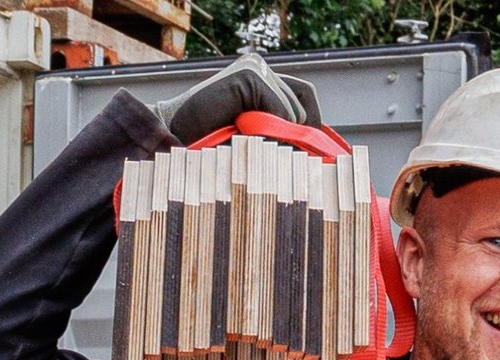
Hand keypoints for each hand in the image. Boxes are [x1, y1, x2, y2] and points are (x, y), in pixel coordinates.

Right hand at [153, 52, 322, 143]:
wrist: (176, 143)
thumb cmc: (217, 147)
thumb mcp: (259, 140)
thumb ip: (285, 133)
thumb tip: (323, 144)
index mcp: (263, 81)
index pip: (306, 97)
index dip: (308, 126)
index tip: (298, 151)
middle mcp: (260, 68)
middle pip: (303, 107)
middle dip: (291, 136)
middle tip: (260, 148)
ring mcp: (255, 68)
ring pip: (294, 113)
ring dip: (275, 136)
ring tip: (245, 140)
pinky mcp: (249, 74)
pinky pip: (282, 111)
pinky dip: (269, 130)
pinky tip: (242, 131)